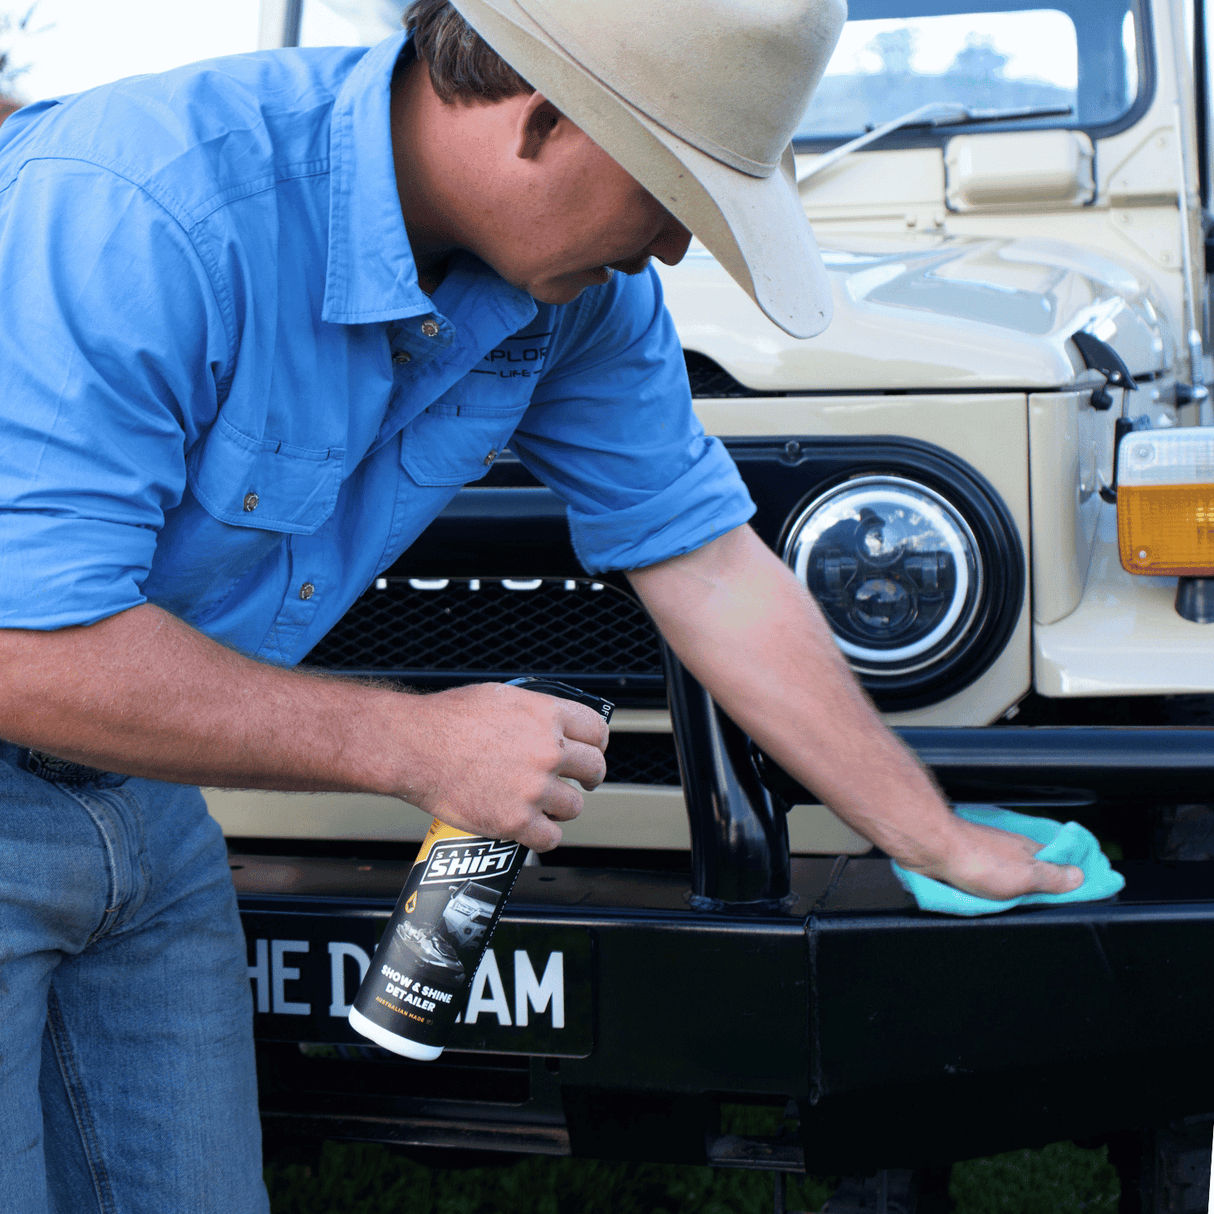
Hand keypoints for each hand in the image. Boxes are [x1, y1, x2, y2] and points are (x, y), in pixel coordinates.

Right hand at [388, 682, 608, 851]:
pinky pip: (549, 838)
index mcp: (545, 715)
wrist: (413, 747)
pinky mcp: (515, 820)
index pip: (596, 730)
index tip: (592, 752)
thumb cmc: (445, 719)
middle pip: (594, 768)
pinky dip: (543, 836)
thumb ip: (533, 713)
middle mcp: (547, 751)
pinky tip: (532, 828)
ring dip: (561, 807)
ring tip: (542, 805)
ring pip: (573, 806)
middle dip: (589, 777)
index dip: (597, 744)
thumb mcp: (500, 697)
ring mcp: (533, 788)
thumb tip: (549, 723)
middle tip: (581, 782)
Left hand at [897, 814, 1085, 901]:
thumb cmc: (978, 861)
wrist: (932, 850)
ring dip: (1012, 888)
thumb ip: (1052, 877)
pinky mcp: (965, 863)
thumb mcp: (1025, 875)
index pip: (1057, 864)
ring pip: (1006, 875)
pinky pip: (983, 879)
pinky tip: (987, 898)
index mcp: (1029, 852)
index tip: (1079, 889)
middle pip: (1031, 870)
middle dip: (1039, 886)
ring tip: (1019, 906)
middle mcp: (1009, 851)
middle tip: (1045, 905)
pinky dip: (990, 888)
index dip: (1067, 877)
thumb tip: (1080, 875)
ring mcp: (986, 855)